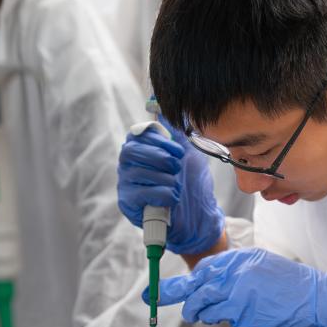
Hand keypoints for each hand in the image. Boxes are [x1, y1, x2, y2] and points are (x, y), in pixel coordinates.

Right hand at [117, 121, 223, 254]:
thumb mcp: (189, 153)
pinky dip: (163, 194)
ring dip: (166, 179)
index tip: (178, 150)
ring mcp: (126, 185)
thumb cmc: (192, 183)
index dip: (158, 140)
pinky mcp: (128, 205)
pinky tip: (173, 198)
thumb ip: (177, 132)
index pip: (137, 135)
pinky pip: (141, 193)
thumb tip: (162, 110)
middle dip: (160, 158)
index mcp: (141, 150)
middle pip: (131, 151)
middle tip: (177, 167)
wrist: (200, 216)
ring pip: (138, 173)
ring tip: (177, 185)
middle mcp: (128, 166)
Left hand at [142, 248, 326, 326]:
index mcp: (239, 258)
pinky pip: (221, 317)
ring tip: (200, 313)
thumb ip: (234, 271)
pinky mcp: (242, 311)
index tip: (162, 287)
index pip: (202, 268)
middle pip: (194, 284)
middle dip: (170, 292)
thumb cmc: (289, 283)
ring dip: (198, 312)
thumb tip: (208, 282)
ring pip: (202, 305)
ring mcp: (237, 292)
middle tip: (152, 297)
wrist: (314, 296)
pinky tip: (235, 315)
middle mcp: (234, 272)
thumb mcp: (259, 264)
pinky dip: (221, 319)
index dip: (183, 280)